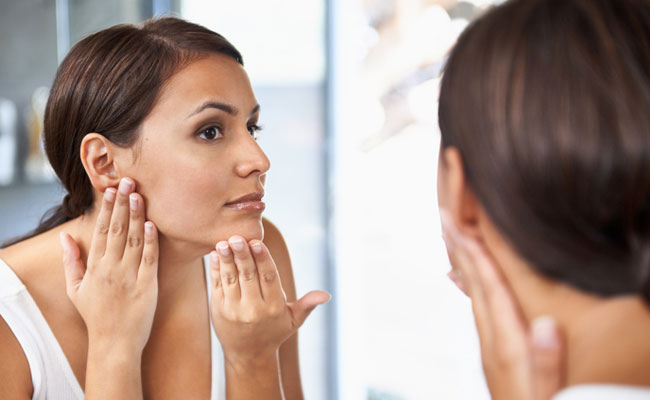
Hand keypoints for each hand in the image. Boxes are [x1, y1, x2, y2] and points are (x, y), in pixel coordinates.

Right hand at [60, 178, 158, 352]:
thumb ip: (72, 260)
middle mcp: (111, 269)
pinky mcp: (148, 286)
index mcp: (95, 267)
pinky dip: (151, 242)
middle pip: (118, 230)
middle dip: (123, 204)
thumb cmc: (96, 315)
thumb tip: (64, 235)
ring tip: (140, 194)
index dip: (107, 209)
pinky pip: (150, 260)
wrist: (114, 343)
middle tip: (129, 181)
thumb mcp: (76, 289)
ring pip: (134, 240)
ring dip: (137, 216)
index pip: (101, 231)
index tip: (111, 189)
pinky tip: (152, 224)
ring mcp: (130, 277)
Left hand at [209, 236, 329, 364]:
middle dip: (242, 255)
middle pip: (248, 276)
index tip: (257, 243)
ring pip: (230, 279)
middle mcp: (253, 309)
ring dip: (227, 259)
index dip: (263, 259)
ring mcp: (234, 309)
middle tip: (237, 237)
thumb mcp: (294, 320)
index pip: (269, 278)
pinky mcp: (218, 309)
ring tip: (224, 243)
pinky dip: (216, 268)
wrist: (248, 355)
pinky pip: (217, 285)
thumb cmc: (274, 332)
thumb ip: (308, 304)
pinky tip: (216, 253)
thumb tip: (326, 295)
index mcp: (274, 307)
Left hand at [441, 211, 564, 399]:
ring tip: (454, 239)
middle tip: (445, 217)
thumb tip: (546, 325)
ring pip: (474, 295)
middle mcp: (492, 342)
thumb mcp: (552, 397)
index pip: (490, 289)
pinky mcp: (494, 355)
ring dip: (463, 264)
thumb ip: (548, 364)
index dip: (475, 256)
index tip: (460, 225)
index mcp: (508, 345)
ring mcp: (490, 348)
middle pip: (474, 285)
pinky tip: (465, 280)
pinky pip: (479, 310)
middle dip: (460, 249)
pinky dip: (471, 288)